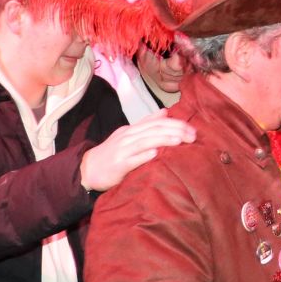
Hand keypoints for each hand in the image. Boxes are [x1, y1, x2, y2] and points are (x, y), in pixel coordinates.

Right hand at [80, 111, 196, 191]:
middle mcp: (127, 137)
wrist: (87, 169)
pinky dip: (143, 156)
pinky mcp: (117, 165)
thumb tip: (165, 112)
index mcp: (132, 130)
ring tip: (179, 140)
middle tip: (192, 135)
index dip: (175, 123)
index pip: (156, 122)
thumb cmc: (112, 153)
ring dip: (163, 140)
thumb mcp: (128, 135)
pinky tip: (155, 154)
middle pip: (153, 130)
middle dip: (175, 130)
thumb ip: (146, 124)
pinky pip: (131, 160)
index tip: (192, 129)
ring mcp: (121, 150)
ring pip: (144, 142)